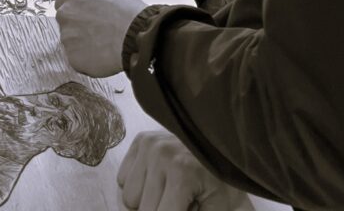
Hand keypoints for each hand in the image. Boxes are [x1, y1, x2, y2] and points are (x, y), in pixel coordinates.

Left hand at [54, 0, 146, 76]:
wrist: (135, 34)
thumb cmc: (128, 13)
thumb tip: (91, 6)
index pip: (62, 3)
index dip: (74, 11)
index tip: (82, 17)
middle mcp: (66, 13)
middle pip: (65, 22)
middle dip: (77, 28)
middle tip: (96, 33)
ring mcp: (67, 36)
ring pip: (71, 42)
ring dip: (83, 45)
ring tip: (104, 45)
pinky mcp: (72, 57)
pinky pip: (78, 60)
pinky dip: (88, 60)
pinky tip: (103, 55)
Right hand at [118, 131, 252, 210]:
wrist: (220, 144)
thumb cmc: (220, 181)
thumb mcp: (214, 207)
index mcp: (181, 173)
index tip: (185, 208)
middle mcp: (160, 154)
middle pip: (142, 209)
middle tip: (179, 201)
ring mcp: (148, 144)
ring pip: (128, 196)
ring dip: (145, 201)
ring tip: (168, 192)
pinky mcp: (141, 140)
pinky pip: (123, 178)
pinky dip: (137, 185)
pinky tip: (157, 179)